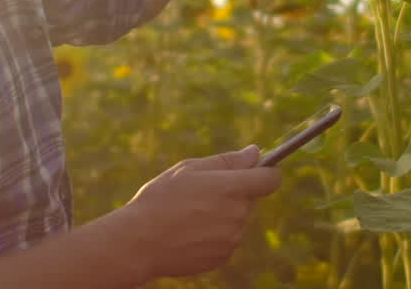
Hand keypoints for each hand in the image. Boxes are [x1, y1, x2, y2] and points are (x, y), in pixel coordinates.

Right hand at [123, 145, 281, 280]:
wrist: (140, 242)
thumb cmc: (162, 199)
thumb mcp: (190, 169)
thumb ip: (228, 161)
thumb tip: (256, 153)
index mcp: (232, 188)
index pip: (271, 179)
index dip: (266, 172)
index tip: (257, 170)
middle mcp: (237, 214)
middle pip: (249, 199)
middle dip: (233, 193)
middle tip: (201, 193)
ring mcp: (232, 238)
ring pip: (236, 219)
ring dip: (222, 214)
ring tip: (189, 214)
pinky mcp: (223, 256)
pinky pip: (226, 239)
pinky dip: (213, 234)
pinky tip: (189, 232)